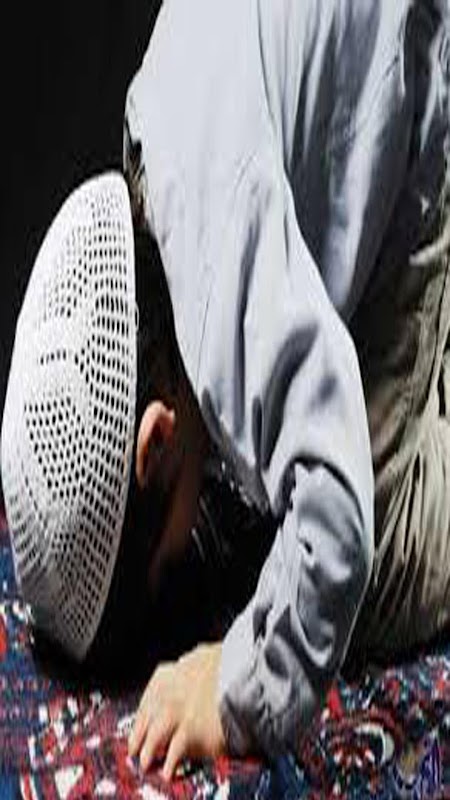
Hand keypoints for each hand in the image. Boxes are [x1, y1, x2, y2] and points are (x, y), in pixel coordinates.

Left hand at [128, 642, 226, 780]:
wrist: (250, 678)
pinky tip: (169, 772)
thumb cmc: (232, 665)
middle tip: (135, 749)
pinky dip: (170, 766)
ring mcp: (176, 714)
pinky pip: (173, 756)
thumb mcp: (206, 654)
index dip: (142, 715)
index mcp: (170, 674)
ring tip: (147, 764)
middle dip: (138, 737)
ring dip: (148, 754)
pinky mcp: (189, 733)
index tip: (140, 726)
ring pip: (153, 739)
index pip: (147, 699)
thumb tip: (186, 662)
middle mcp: (168, 693)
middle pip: (145, 720)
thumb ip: (191, 661)